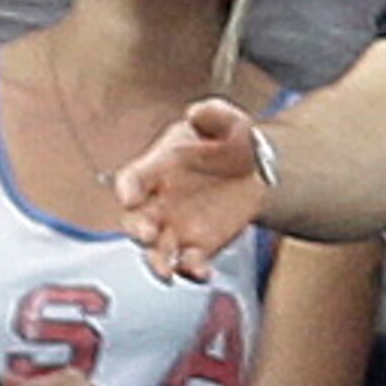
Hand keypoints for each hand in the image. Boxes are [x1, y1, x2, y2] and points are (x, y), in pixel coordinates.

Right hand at [115, 94, 267, 278]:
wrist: (257, 169)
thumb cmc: (230, 142)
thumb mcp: (228, 121)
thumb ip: (214, 115)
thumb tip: (197, 112)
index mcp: (157, 168)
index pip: (133, 179)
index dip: (128, 188)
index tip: (129, 196)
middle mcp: (158, 202)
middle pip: (136, 221)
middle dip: (137, 230)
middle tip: (146, 234)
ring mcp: (175, 228)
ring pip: (156, 251)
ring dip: (157, 263)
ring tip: (166, 271)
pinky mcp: (196, 247)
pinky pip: (188, 264)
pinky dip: (192, 272)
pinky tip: (203, 273)